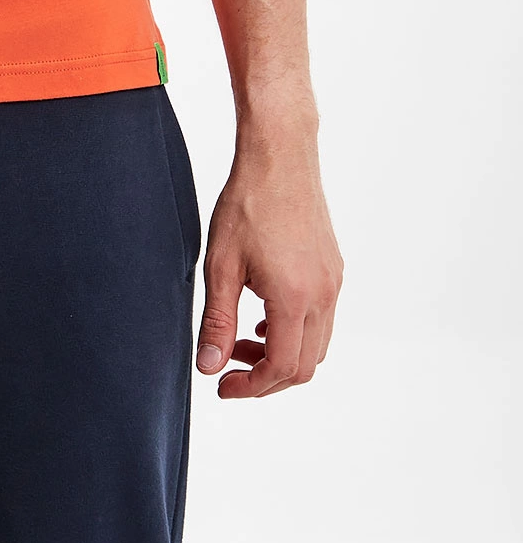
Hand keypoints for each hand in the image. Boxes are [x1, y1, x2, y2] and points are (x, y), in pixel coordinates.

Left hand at [196, 131, 342, 397]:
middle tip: (229, 367)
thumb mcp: (221, 264)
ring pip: (316, 345)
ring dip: (282, 354)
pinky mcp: (334, 268)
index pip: (281, 369)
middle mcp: (323, 295)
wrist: (280, 155)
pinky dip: (295, 330)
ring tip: (242, 338)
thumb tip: (208, 366)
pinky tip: (264, 313)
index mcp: (295, 298)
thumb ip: (216, 320)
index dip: (251, 387)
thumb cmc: (247, 203)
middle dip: (266, 377)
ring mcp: (333, 282)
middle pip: (304, 366)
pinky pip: (322, 319)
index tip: (221, 384)